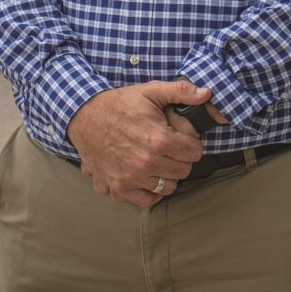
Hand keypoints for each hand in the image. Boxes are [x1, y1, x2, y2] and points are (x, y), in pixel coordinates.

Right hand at [67, 80, 210, 207]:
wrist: (84, 117)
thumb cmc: (119, 105)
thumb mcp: (151, 91)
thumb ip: (181, 91)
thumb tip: (206, 93)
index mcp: (159, 140)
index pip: (194, 153)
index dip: (192, 144)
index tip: (184, 139)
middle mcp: (146, 163)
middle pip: (183, 171)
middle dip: (182, 159)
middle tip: (172, 149)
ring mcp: (131, 178)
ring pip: (168, 187)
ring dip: (167, 175)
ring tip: (160, 161)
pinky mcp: (118, 187)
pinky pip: (144, 200)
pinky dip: (148, 192)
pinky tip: (147, 177)